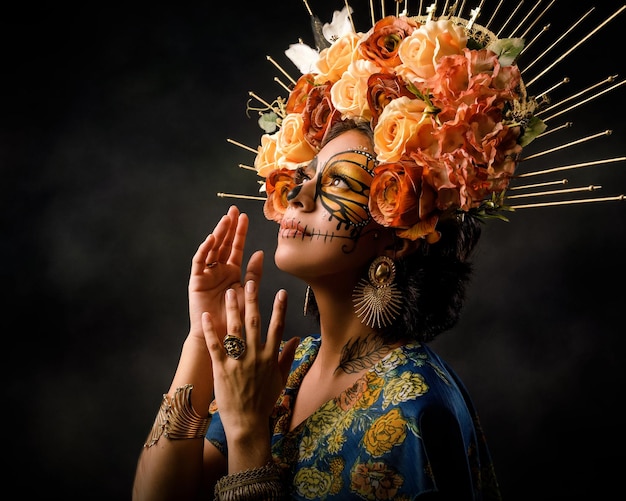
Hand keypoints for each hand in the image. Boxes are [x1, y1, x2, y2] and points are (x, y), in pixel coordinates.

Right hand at [188, 205, 262, 341]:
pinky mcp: (196, 281)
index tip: (245, 216)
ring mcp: (206, 274)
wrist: (223, 337)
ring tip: (225, 219)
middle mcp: (218, 270)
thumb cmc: (236, 318)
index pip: (236, 247)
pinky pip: (199, 262)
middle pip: (223, 244)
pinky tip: (212, 239)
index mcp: (232, 271)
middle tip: (233, 209)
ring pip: (212, 249)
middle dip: (228, 226)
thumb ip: (253, 274)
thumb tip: (260, 253)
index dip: (240, 232)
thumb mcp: (248, 292)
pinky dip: (204, 250)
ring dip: (218, 234)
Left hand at [202, 277, 298, 448]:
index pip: (277, 327)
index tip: (281, 292)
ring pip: (234, 330)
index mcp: (270, 356)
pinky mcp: (221, 368)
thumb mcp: (280, 378)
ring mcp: (238, 361)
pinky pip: (215, 346)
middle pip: (254, 323)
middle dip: (252, 301)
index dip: (279, 309)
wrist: (247, 422)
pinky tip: (206, 316)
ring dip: (232, 309)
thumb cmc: (264, 400)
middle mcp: (255, 356)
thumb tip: (297, 338)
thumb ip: (288, 356)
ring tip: (229, 292)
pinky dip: (210, 330)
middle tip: (250, 282)